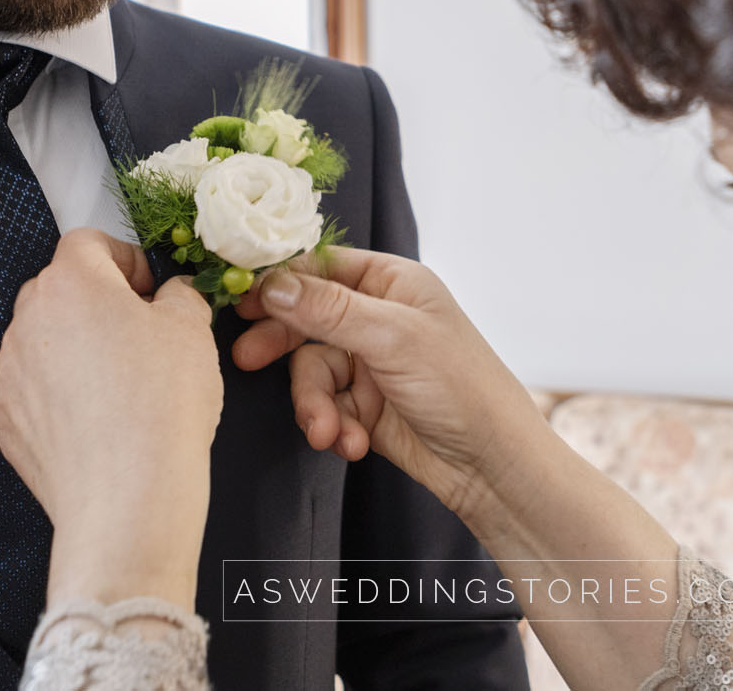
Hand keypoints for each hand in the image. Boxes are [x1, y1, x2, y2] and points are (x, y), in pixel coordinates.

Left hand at [0, 227, 223, 608]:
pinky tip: (101, 419)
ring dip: (80, 347)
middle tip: (143, 334)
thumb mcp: (193, 329)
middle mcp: (27, 321)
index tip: (151, 291)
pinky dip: (63, 393)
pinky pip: (36, 388)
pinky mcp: (7, 420)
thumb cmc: (160, 407)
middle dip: (101, 302)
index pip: (89, 242)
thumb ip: (180, 295)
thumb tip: (171, 295)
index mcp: (71, 283)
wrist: (126, 499)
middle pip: (62, 289)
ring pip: (47, 339)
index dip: (126, 259)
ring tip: (124, 384)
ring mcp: (10, 373)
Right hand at [232, 248, 549, 526]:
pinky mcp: (366, 406)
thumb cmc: (462, 386)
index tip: (241, 298)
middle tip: (247, 360)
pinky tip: (352, 443)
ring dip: (315, 404)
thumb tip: (273, 283)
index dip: (280, 280)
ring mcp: (372, 362)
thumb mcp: (392, 338)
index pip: (322, 267)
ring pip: (313, 372)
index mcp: (393, 282)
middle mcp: (380, 317)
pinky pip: (327, 407)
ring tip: (326, 431)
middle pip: (307, 319)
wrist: (491, 464)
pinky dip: (334, 426)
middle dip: (284, 347)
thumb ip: (328, 309)